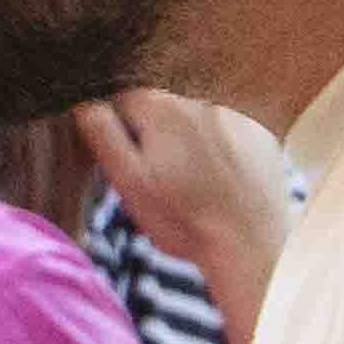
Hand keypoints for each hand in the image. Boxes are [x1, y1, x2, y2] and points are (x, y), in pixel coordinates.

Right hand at [72, 90, 291, 315]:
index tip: (127, 161)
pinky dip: (219, 149)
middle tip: (161, 177)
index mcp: (159, 107)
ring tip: (193, 183)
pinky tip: (220, 180)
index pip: (121, 100)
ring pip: (193, 120)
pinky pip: (226, 130)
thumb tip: (84, 102)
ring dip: (186, 142)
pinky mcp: (259, 131)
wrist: (252, 244)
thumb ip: (104, 135)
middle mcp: (198, 100)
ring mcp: (234, 114)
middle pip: (160, 108)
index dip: (118, 130)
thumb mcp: (129, 182)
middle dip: (153, 134)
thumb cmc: (182, 219)